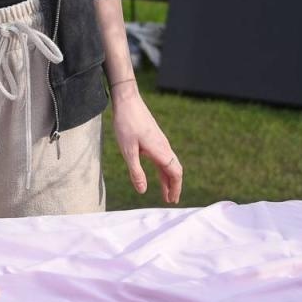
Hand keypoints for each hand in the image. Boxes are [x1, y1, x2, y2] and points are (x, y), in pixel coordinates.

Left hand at [110, 82, 182, 203]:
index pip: (175, 173)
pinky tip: (157, 173)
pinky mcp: (154, 138)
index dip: (175, 188)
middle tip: (170, 200)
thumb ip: (136, 172)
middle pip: (175, 170)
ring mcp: (160, 142)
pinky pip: (163, 157)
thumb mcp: (128, 151)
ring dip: (168, 178)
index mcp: (160, 151)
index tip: (172, 201)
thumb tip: (142, 191)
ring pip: (169, 164)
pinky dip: (163, 169)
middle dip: (174, 186)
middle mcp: (164, 146)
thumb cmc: (126, 124)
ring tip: (165, 192)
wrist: (127, 101)